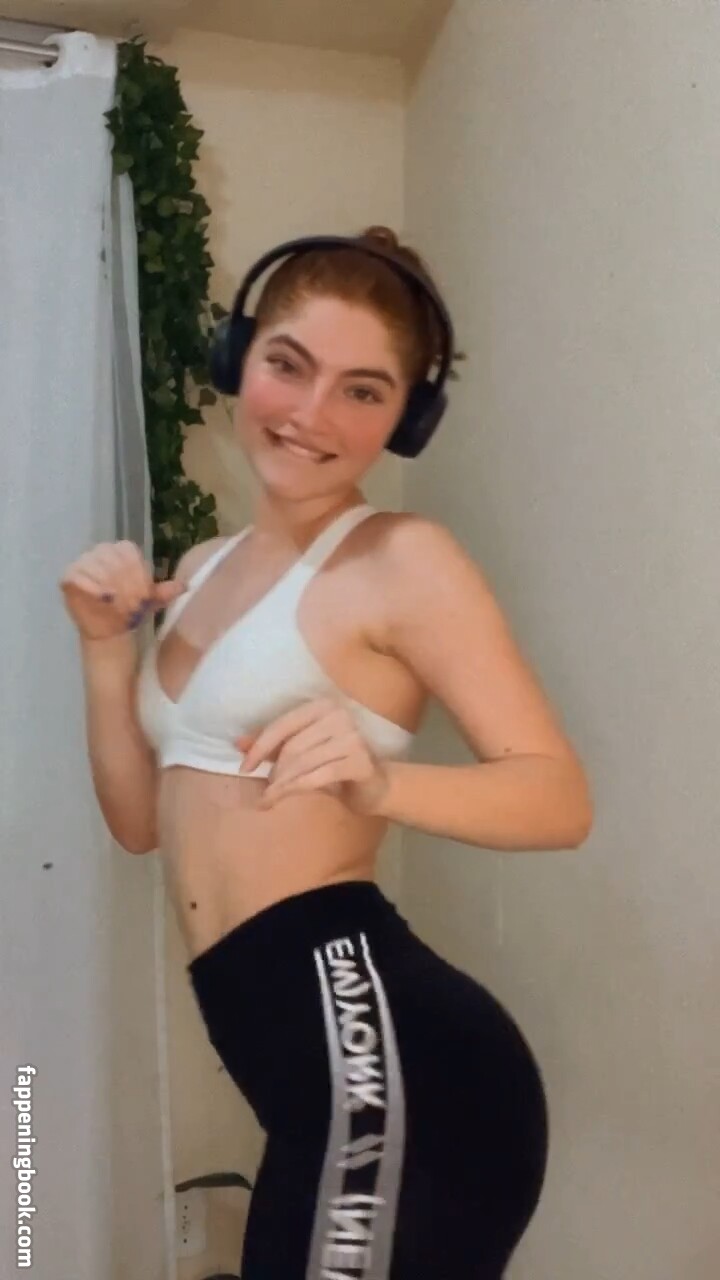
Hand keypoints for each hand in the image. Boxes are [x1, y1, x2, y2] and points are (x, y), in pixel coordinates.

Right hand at [60, 540, 187, 639]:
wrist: (109, 628)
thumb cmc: (130, 608)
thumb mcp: (152, 600)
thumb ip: (165, 591)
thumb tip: (184, 586)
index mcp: (122, 550)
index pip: (130, 554)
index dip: (138, 575)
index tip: (144, 596)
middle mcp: (102, 551)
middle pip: (114, 561)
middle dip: (126, 585)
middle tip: (133, 606)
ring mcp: (84, 562)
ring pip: (97, 568)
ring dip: (110, 588)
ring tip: (119, 606)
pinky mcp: (69, 576)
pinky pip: (77, 576)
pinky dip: (91, 587)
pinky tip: (103, 599)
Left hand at [236, 697, 390, 816]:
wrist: (375, 785)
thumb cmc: (334, 764)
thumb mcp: (301, 751)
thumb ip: (273, 745)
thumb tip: (237, 744)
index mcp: (323, 706)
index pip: (283, 724)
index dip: (260, 747)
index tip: (244, 768)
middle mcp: (340, 716)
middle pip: (292, 746)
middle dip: (274, 770)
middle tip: (266, 788)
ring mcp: (353, 738)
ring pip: (303, 763)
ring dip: (281, 784)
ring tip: (269, 797)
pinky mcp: (360, 762)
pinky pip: (317, 776)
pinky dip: (294, 789)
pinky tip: (280, 797)